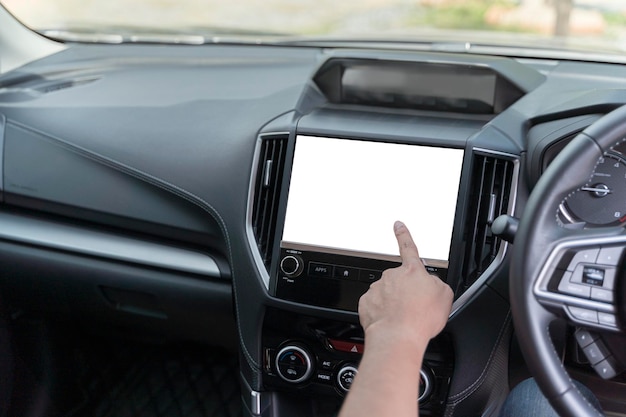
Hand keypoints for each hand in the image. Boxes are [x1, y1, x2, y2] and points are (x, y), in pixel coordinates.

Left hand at [358, 221, 452, 348]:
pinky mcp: (366, 302)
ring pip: (387, 294)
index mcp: (412, 271)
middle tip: (413, 309)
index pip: (408, 247)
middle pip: (400, 281)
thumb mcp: (445, 297)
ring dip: (393, 304)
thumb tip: (430, 284)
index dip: (404, 234)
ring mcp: (378, 289)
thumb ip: (437, 284)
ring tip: (403, 319)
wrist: (398, 336)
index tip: (398, 225)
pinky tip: (390, 322)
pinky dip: (382, 313)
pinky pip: (375, 306)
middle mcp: (392, 276)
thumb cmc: (420, 319)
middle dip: (405, 292)